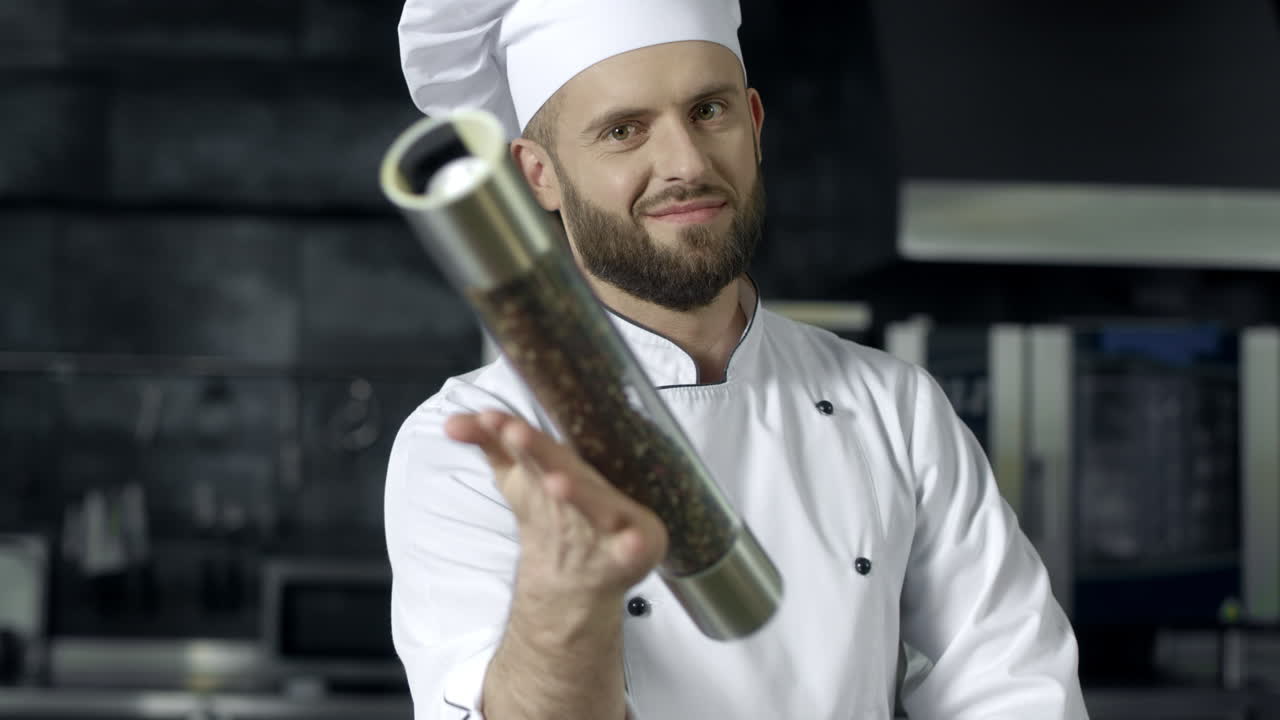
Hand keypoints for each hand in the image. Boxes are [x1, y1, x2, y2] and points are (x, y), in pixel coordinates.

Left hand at [445, 410, 667, 599]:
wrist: (579, 574)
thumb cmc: (554, 513)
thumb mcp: (520, 477)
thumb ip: (492, 446)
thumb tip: (450, 423)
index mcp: (560, 465)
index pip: (532, 445)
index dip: (512, 434)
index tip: (489, 420)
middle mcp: (586, 485)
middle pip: (561, 465)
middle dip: (539, 452)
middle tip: (514, 433)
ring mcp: (612, 517)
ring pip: (594, 504)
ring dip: (577, 493)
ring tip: (555, 483)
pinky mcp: (634, 550)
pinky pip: (631, 551)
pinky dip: (632, 547)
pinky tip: (631, 543)